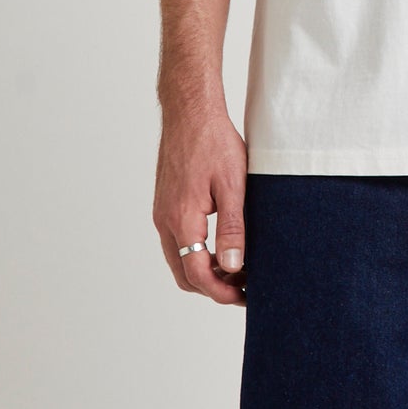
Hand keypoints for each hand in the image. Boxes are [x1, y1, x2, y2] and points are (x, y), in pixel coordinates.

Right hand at [153, 107, 248, 304]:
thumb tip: (233, 266)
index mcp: (182, 219)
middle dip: (212, 286)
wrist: (190, 112)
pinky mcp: (165, 203)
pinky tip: (221, 244)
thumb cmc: (214, 142)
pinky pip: (176, 240)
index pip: (197, 274)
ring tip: (237, 267)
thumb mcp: (233, 185)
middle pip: (183, 273)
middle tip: (243, 286)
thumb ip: (232, 228)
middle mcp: (165, 220)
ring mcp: (162, 212)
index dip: (221, 292)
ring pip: (178, 257)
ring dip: (204, 270)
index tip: (245, 297)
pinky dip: (196, 252)